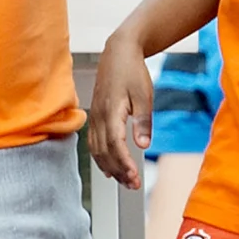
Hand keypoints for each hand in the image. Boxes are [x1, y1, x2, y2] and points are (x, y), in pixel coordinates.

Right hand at [85, 38, 153, 189]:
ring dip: (110, 168)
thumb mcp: (144, 95)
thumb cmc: (132, 71)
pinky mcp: (96, 116)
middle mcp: (99, 116)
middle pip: (105, 152)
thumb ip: (143, 121)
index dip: (124, 163)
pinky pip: (94, 143)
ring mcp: (95, 117)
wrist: (118, 52)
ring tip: (125, 181)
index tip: (135, 177)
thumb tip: (143, 145)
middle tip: (133, 185)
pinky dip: (100, 158)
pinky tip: (109, 169)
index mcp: (111, 111)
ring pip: (98, 150)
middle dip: (119, 171)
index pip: (115, 145)